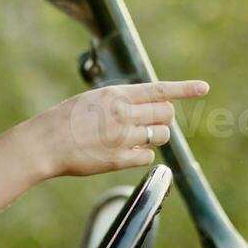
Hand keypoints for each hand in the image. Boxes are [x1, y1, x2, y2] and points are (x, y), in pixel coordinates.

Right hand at [16, 80, 208, 178]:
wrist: (44, 143)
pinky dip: (141, 155)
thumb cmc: (64, 120)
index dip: (185, 89)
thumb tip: (148, 106)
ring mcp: (122, 137)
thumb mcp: (93, 99)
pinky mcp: (119, 159)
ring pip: (160, 136)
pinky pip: (147, 157)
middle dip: (163, 119)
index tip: (204, 88)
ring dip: (153, 137)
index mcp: (116, 95)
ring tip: (132, 137)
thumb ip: (120, 101)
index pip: (159, 90)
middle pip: (166, 115)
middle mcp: (123, 114)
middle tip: (149, 123)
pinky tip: (123, 152)